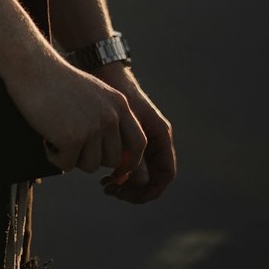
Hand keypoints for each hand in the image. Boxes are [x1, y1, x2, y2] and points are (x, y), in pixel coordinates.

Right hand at [4, 46, 146, 178]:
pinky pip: (66, 165)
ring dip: (72, 157)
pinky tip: (46, 136)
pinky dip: (53, 156)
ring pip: (90, 166)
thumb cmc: (56, 81)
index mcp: (119, 104)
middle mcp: (111, 116)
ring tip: (57, 134)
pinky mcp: (73, 138)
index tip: (118, 171)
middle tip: (72, 142)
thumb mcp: (93, 94)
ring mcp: (93, 127)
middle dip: (92, 158)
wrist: (32, 66)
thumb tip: (117, 159)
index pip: (139, 143)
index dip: (130, 162)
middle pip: (112, 159)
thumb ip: (108, 119)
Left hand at [97, 69, 175, 203]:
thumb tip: (139, 183)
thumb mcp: (128, 125)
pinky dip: (118, 174)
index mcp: (161, 135)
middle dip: (135, 190)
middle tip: (112, 191)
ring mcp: (141, 141)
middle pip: (152, 178)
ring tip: (105, 185)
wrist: (104, 73)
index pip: (165, 174)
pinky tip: (103, 176)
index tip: (131, 196)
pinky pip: (128, 165)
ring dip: (125, 185)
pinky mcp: (126, 140)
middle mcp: (154, 141)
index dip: (152, 190)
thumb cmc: (118, 95)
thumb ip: (135, 154)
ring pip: (139, 174)